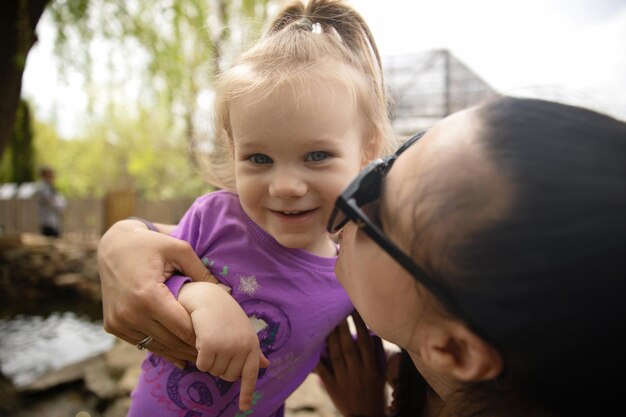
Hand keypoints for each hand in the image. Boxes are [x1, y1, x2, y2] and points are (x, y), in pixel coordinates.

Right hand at [97, 219, 220, 364]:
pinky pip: (142, 342)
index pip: (182, 327)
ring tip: (200, 356)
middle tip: (215, 352)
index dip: (202, 336)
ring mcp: (118, 322)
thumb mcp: (179, 250)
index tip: (220, 340)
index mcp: (147, 296)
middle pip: (171, 341)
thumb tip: (227, 292)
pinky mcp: (112, 326)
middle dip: (193, 347)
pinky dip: (160, 347)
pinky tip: (179, 353)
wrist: (113, 246)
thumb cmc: (151, 244)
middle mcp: (129, 314)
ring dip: (178, 352)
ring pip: (156, 346)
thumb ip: (202, 272)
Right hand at [180, 282, 269, 410]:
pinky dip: (199, 356)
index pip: (251, 374)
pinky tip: (201, 339)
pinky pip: (202, 365)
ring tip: (210, 338)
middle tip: (217, 345)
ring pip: (214, 371)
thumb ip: (253, 351)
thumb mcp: (244, 331)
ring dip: (209, 359)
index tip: (245, 408)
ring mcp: (227, 347)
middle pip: (227, 376)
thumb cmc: (226, 315)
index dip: (247, 392)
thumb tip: (266, 365)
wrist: (208, 297)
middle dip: (220, 365)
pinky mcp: (210, 346)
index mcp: (252, 345)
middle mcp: (242, 348)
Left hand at [315, 312, 386, 416]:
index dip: (359, 324)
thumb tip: (372, 335)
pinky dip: (317, 360)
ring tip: (326, 322)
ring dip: (330, 337)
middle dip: (342, 326)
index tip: (353, 310)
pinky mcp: (333, 387)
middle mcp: (358, 371)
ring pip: (336, 355)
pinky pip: (323, 371)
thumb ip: (377, 355)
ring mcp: (345, 379)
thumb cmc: (375, 394)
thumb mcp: (380, 374)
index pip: (364, 341)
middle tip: (336, 310)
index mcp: (371, 367)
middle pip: (348, 345)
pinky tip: (311, 348)